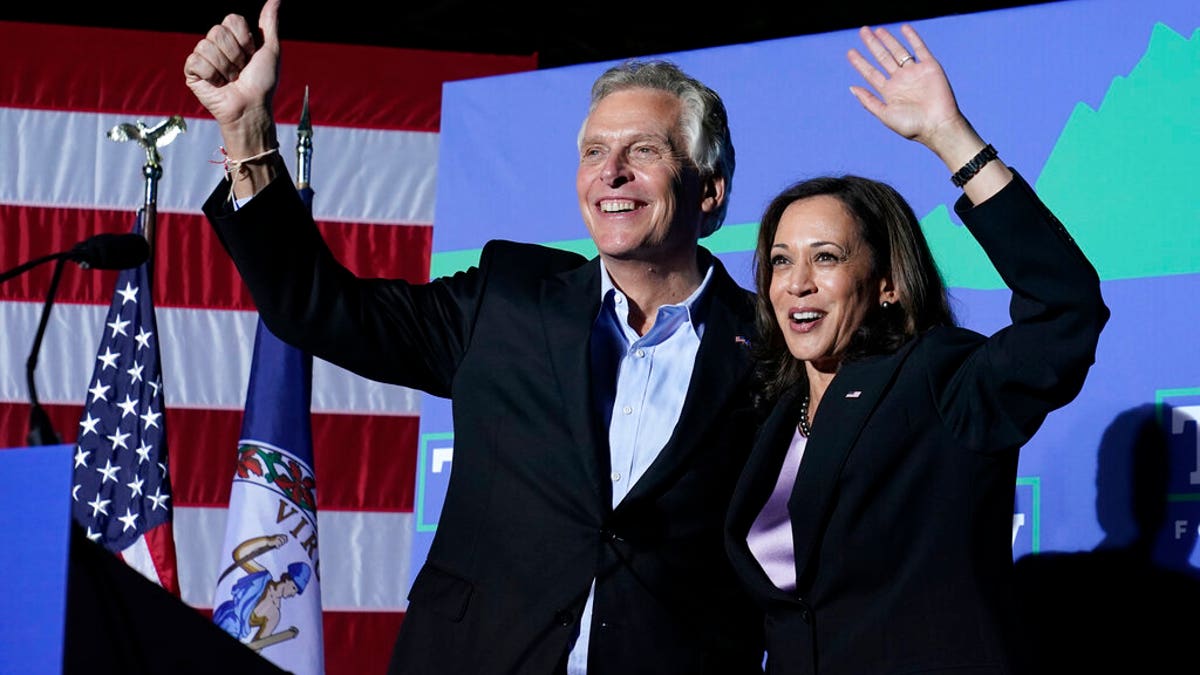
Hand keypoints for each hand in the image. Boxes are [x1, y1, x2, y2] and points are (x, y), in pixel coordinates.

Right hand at [183, 0, 280, 153]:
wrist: (251, 107)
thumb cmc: (263, 83)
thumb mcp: (271, 50)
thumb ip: (269, 24)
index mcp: (234, 37)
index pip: (232, 19)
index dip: (245, 39)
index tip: (252, 55)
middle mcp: (217, 44)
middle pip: (218, 32)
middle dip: (235, 55)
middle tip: (240, 71)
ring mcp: (203, 57)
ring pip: (206, 46)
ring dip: (224, 68)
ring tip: (230, 80)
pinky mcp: (192, 71)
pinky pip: (196, 61)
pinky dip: (211, 75)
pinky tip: (217, 84)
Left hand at [846, 24, 965, 151]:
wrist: (937, 125)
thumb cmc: (911, 125)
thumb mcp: (885, 114)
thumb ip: (868, 101)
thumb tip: (851, 87)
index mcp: (889, 92)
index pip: (871, 73)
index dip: (860, 63)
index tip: (850, 52)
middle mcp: (901, 80)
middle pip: (883, 58)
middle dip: (873, 45)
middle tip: (863, 31)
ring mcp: (915, 73)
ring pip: (899, 51)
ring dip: (888, 40)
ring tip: (877, 29)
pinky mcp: (930, 67)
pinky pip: (920, 49)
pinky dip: (913, 38)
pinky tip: (904, 28)